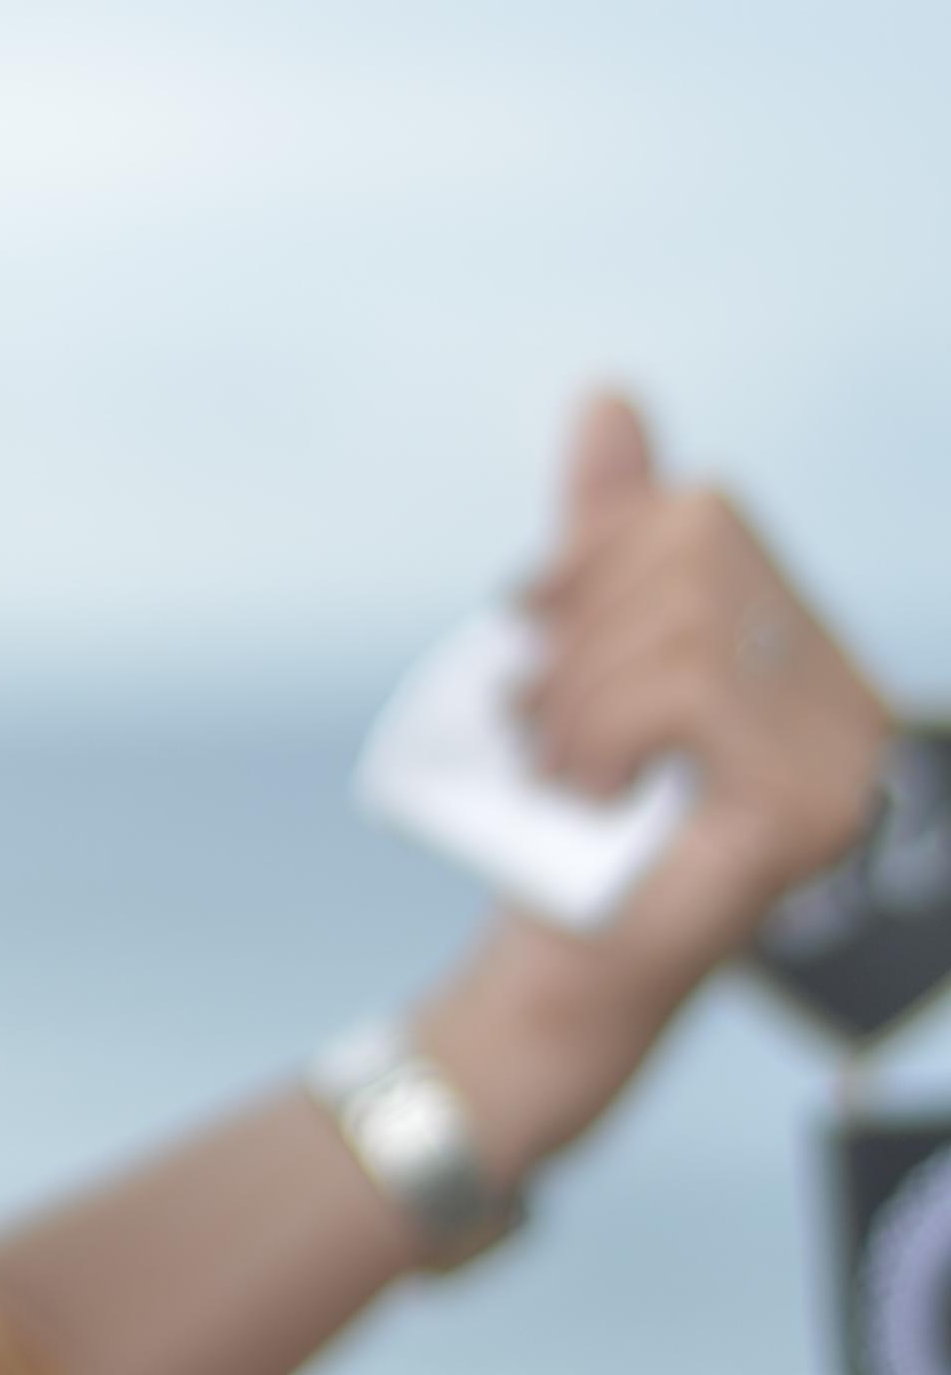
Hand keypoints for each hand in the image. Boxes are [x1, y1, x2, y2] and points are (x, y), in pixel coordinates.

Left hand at [423, 388, 890, 1175]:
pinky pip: (692, 696)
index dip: (593, 553)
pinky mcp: (812, 809)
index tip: (526, 621)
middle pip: (692, 560)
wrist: (556, 980)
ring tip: (551, 764)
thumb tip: (610, 394)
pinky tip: (589, 791)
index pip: (701, 519)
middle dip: (578, 625)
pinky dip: (606, 732)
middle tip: (527, 716)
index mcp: (802, 641)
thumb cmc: (563, 825)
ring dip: (577, 691)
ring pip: (684, 625)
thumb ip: (604, 535)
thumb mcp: (578, 655)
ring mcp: (845, 755)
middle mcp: (847, 694)